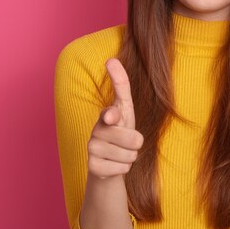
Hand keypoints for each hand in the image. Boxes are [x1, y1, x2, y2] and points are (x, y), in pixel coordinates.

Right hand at [87, 58, 143, 178]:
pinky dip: (124, 168)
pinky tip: (114, 164)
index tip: (112, 116)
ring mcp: (92, 149)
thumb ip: (121, 86)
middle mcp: (96, 131)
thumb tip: (110, 59)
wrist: (107, 160)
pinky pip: (123, 169)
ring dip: (130, 156)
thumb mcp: (125, 109)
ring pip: (130, 156)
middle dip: (137, 143)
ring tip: (121, 152)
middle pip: (133, 140)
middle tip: (128, 142)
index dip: (113, 116)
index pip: (111, 113)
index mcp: (106, 115)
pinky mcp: (93, 167)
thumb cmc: (120, 131)